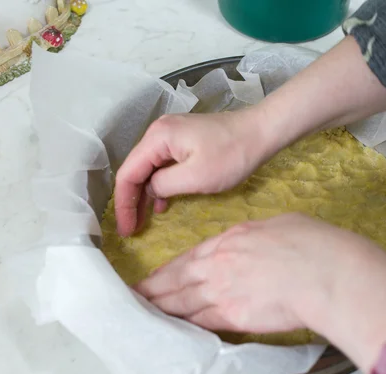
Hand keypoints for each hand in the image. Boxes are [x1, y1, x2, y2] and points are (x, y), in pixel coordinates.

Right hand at [114, 109, 275, 236]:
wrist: (262, 131)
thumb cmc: (232, 155)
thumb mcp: (196, 177)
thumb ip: (164, 185)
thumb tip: (150, 190)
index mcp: (157, 138)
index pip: (128, 173)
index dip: (123, 204)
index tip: (126, 229)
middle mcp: (159, 132)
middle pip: (135, 170)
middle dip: (131, 201)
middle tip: (131, 230)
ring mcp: (172, 135)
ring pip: (149, 169)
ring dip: (145, 195)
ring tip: (143, 221)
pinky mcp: (184, 141)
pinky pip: (163, 165)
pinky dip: (160, 185)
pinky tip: (162, 204)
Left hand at [134, 213, 385, 371]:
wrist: (325, 271)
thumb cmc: (313, 243)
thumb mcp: (282, 224)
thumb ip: (259, 236)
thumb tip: (256, 242)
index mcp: (231, 239)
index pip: (190, 256)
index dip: (169, 269)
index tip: (156, 276)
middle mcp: (219, 264)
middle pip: (177, 279)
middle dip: (153, 289)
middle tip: (134, 297)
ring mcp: (223, 290)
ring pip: (182, 302)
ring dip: (161, 309)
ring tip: (143, 314)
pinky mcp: (233, 316)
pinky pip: (202, 321)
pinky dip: (185, 325)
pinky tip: (173, 328)